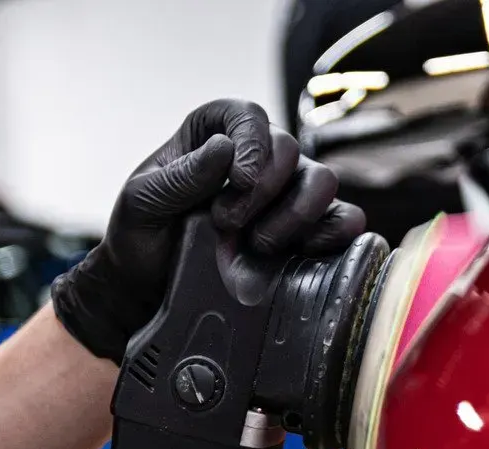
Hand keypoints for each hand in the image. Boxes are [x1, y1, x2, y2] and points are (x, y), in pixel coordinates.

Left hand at [51, 98, 367, 361]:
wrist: (152, 293)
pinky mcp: (309, 233)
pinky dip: (334, 234)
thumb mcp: (143, 203)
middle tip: (228, 224)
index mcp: (213, 137)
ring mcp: (287, 197)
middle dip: (266, 190)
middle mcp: (257, 161)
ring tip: (260, 246)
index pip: (248, 115)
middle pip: (290, 150)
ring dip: (297, 215)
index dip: (253, 142)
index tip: (241, 180)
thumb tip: (225, 148)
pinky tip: (302, 254)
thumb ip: (182, 175)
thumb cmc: (144, 240)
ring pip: (323, 182)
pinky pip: (345, 220)